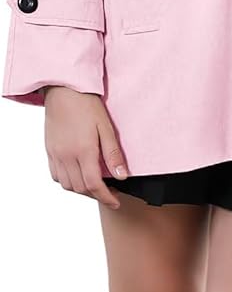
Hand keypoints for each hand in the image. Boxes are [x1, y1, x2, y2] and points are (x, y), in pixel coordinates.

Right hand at [43, 87, 129, 205]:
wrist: (63, 90)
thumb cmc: (87, 105)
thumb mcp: (105, 128)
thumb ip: (113, 154)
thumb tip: (121, 177)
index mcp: (83, 151)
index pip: (94, 185)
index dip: (106, 197)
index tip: (116, 202)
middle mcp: (66, 156)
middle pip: (80, 188)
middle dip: (96, 195)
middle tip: (109, 192)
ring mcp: (55, 154)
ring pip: (67, 185)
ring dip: (81, 190)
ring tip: (95, 185)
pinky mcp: (49, 150)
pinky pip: (56, 176)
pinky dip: (68, 182)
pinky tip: (78, 175)